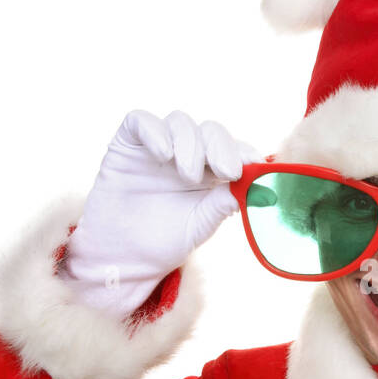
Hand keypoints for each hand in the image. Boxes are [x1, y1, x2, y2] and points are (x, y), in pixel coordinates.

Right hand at [60, 110, 258, 318]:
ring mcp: (157, 146)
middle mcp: (186, 154)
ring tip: (188, 176)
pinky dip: (155, 132)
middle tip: (225, 171)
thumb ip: (223, 203)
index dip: (244, 152)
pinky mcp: (127, 143)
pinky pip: (140, 121)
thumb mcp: (201, 224)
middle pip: (210, 130)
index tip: (253, 165)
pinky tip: (163, 155)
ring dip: (190, 144)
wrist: (122, 257)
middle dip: (221, 147)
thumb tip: (255, 185)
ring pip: (180, 122)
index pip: (233, 149)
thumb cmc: (164, 242)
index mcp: (211, 171)